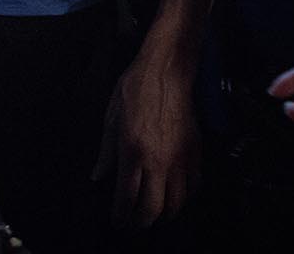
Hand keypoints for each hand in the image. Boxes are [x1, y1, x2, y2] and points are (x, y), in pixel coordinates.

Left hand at [94, 48, 200, 226]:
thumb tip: (99, 175)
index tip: (118, 220)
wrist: (166, 71)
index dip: (120, 216)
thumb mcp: (110, 118)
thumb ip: (105, 153)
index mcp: (133, 151)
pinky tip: (175, 192)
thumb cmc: (137, 88)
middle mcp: (158, 159)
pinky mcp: (195, 151)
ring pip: (177, 202)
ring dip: (164, 212)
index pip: (126, 198)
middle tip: (135, 221)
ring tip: (155, 211)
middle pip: (153, 209)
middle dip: (141, 222)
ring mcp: (179, 157)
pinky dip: (185, 196)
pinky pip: (194, 185)